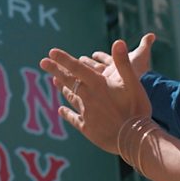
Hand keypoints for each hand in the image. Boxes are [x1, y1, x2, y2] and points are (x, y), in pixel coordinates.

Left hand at [39, 39, 151, 153]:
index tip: (51, 52)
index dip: (64, 59)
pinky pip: (74, 118)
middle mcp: (89, 97)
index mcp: (98, 85)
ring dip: (62, 88)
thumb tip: (118, 41)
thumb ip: (123, 62)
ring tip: (54, 81)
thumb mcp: (133, 83)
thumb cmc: (136, 109)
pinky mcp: (87, 128)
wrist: (135, 139)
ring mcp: (86, 113)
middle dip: (55, 70)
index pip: (77, 68)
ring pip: (71, 97)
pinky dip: (67, 113)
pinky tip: (61, 110)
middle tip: (43, 62)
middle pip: (69, 81)